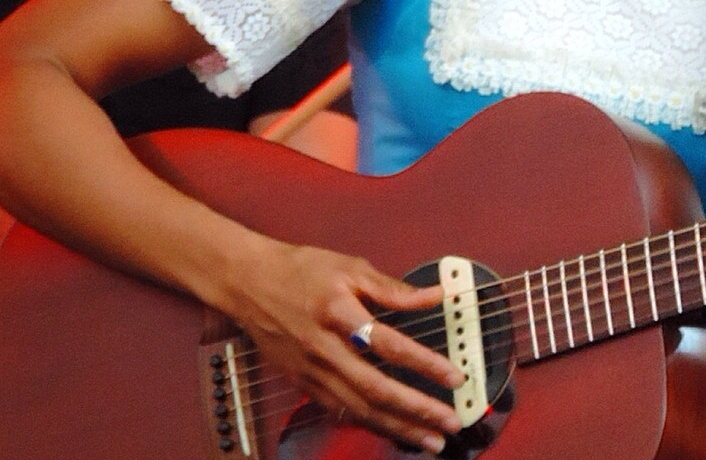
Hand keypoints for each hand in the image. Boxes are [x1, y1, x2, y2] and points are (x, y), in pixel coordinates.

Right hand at [226, 239, 463, 452]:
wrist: (250, 284)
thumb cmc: (302, 270)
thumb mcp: (350, 267)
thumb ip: (393, 288)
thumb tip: (434, 295)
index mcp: (339, 314)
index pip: (389, 345)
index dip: (425, 363)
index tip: (454, 375)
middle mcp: (324, 349)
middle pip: (375, 388)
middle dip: (416, 409)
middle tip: (450, 420)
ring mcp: (311, 371)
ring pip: (358, 408)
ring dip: (397, 427)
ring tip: (430, 438)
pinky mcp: (303, 384)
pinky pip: (340, 411)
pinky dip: (368, 423)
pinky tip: (391, 431)